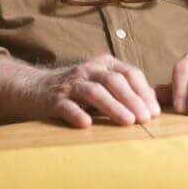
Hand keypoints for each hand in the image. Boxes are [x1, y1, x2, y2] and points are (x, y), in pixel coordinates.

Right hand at [0, 54, 160, 129]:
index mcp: (103, 64)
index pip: (129, 73)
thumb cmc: (75, 91)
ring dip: (112, 106)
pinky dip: (77, 113)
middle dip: (132, 100)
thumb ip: (125, 90)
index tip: (154, 112)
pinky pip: (66, 105)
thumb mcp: (100, 84)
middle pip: (114, 81)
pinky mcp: (53, 98)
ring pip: (93, 91)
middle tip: (145, 119)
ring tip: (127, 122)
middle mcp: (87, 70)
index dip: (143, 91)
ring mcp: (70, 83)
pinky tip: (87, 124)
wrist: (32, 88)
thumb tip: (155, 103)